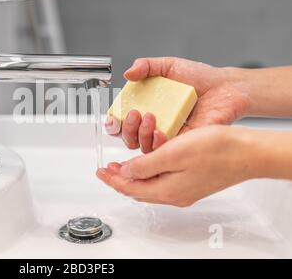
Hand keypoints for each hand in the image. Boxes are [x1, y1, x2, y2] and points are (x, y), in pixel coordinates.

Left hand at [97, 125, 255, 206]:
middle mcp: (175, 194)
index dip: (112, 179)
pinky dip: (149, 172)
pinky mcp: (192, 182)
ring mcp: (184, 190)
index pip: (129, 188)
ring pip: (149, 185)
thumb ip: (144, 166)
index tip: (100, 170)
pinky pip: (162, 181)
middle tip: (107, 168)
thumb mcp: (171, 154)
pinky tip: (148, 162)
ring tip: (123, 165)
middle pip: (138, 189)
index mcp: (166, 190)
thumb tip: (125, 173)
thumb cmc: (215, 151)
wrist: (246, 152)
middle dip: (120, 178)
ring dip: (134, 175)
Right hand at [105, 57, 249, 152]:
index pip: (122, 121)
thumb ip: (147, 66)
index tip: (115, 116)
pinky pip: (164, 153)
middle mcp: (154, 124)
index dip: (114, 122)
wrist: (226, 87)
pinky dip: (158, 144)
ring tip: (150, 118)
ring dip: (140, 135)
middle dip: (126, 129)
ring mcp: (167, 136)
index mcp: (146, 106)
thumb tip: (128, 73)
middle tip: (135, 114)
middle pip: (128, 138)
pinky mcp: (182, 144)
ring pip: (143, 148)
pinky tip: (160, 132)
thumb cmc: (200, 77)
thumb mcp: (169, 66)